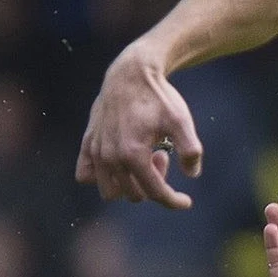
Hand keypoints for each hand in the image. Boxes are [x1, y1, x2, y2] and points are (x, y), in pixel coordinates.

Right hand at [78, 46, 202, 208]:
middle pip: (135, 194)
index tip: (187, 202)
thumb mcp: (181, 121)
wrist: (131, 74)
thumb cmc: (158, 97)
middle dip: (153, 183)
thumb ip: (190, 150)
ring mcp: (95, 151)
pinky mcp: (87, 144)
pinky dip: (102, 176)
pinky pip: (85, 175)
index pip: (155, 193)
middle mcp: (110, 157)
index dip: (174, 201)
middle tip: (162, 154)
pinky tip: (119, 161)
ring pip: (111, 191)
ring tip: (143, 156)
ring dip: (129, 182)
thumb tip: (191, 175)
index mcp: (133, 154)